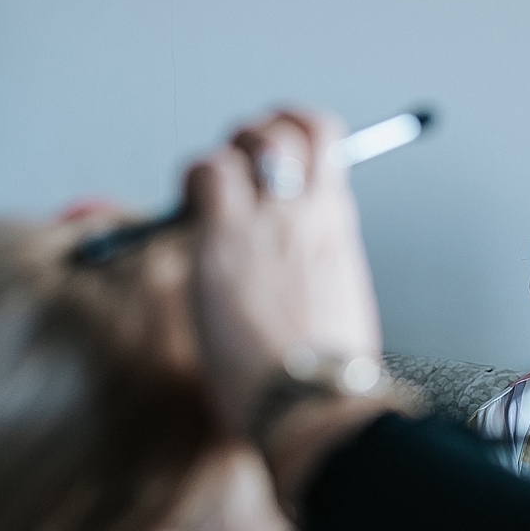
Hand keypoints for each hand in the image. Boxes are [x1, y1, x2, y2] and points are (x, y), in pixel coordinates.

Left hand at [185, 109, 382, 428]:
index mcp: (339, 227)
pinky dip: (193, 177)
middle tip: (239, 159)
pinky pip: (205, 173)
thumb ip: (318, 278)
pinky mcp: (224, 239)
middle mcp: (309, 211)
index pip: (326, 145)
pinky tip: (189, 206)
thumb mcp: (340, 312)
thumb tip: (299, 286)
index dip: (301, 135)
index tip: (282, 151)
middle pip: (293, 127)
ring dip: (226, 152)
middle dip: (263, 129)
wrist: (316, 403)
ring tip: (209, 187)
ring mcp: (268, 220)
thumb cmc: (327, 380)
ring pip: (248, 139)